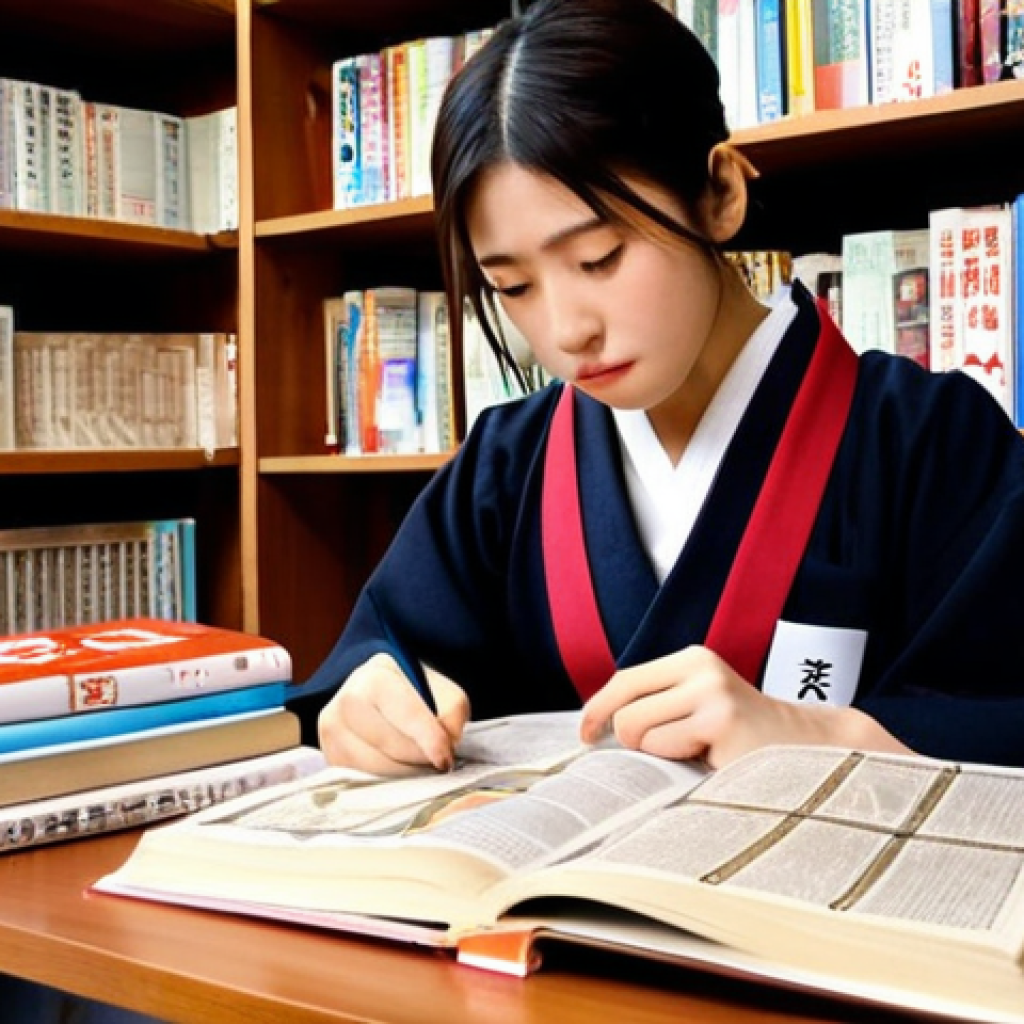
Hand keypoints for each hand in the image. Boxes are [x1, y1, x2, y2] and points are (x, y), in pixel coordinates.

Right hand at [318, 654, 470, 774]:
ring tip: (421, 766)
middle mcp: (345, 704)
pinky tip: (401, 771)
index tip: (446, 759)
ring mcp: (331, 734)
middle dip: (421, 760)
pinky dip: (388, 783)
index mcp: (374, 678)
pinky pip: (364, 782)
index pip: (407, 714)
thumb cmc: (413, 692)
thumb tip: (448, 746)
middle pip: (391, 748)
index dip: (431, 740)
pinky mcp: (331, 759)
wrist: (376, 694)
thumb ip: (452, 714)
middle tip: (439, 762)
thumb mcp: (441, 691)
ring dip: (406, 776)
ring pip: (377, 771)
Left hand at [579, 645, 907, 767]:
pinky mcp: (722, 720)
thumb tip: (596, 728)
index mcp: (692, 659)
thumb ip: (658, 707)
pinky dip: (682, 765)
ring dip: (662, 755)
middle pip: (625, 711)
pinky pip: (667, 749)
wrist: (811, 751)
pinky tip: (715, 761)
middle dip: (634, 741)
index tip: (585, 735)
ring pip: (639, 732)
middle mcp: (701, 667)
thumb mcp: (699, 709)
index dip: (598, 709)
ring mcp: (712, 691)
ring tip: (700, 754)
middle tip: (673, 753)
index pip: (624, 680)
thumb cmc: (743, 740)